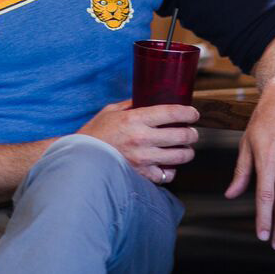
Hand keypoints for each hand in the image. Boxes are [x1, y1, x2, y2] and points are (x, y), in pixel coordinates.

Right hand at [77, 98, 199, 183]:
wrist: (81, 157)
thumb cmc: (95, 133)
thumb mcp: (111, 111)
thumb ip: (131, 105)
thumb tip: (147, 98)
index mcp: (135, 119)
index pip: (171, 113)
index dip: (188, 112)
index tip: (193, 113)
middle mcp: (142, 139)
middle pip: (181, 135)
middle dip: (192, 133)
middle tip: (191, 132)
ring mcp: (143, 159)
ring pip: (180, 156)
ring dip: (187, 151)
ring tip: (185, 148)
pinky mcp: (142, 175)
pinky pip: (167, 174)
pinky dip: (171, 170)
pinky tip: (168, 164)